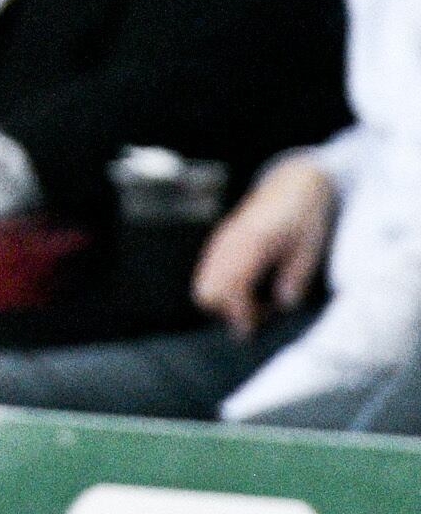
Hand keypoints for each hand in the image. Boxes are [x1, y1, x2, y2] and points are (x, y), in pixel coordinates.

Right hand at [196, 157, 337, 333]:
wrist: (294, 185)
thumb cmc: (305, 217)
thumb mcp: (310, 248)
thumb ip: (294, 277)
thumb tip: (282, 305)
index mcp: (251, 243)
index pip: (230, 289)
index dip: (241, 315)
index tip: (256, 329)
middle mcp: (228, 242)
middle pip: (206, 292)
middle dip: (228, 310)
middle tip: (257, 315)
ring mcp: (221, 240)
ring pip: (204, 283)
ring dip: (226, 299)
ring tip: (256, 302)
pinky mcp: (220, 241)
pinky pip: (209, 272)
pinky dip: (224, 286)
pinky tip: (248, 285)